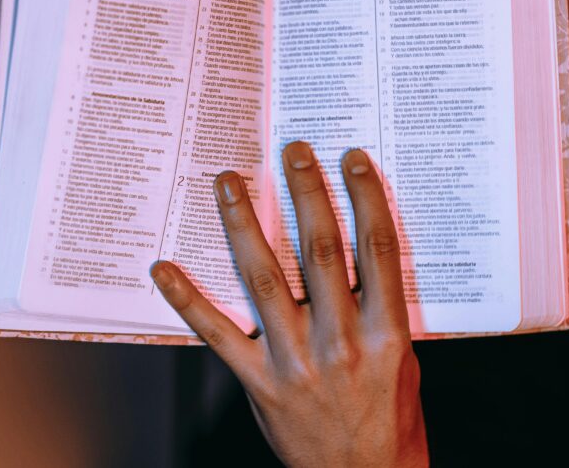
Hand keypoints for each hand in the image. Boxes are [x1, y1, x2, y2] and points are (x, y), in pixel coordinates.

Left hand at [150, 141, 427, 466]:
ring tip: (229, 182)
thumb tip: (363, 249)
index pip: (376, 249)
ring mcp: (296, 362)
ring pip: (264, 279)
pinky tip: (164, 268)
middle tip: (291, 151)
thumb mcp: (404, 359)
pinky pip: (217, 335)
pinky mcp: (259, 382)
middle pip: (321, 252)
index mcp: (386, 333)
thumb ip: (382, 308)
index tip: (351, 158)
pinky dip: (187, 300)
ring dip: (244, 225)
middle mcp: (341, 341)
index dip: (364, 197)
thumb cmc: (390, 418)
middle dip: (306, 194)